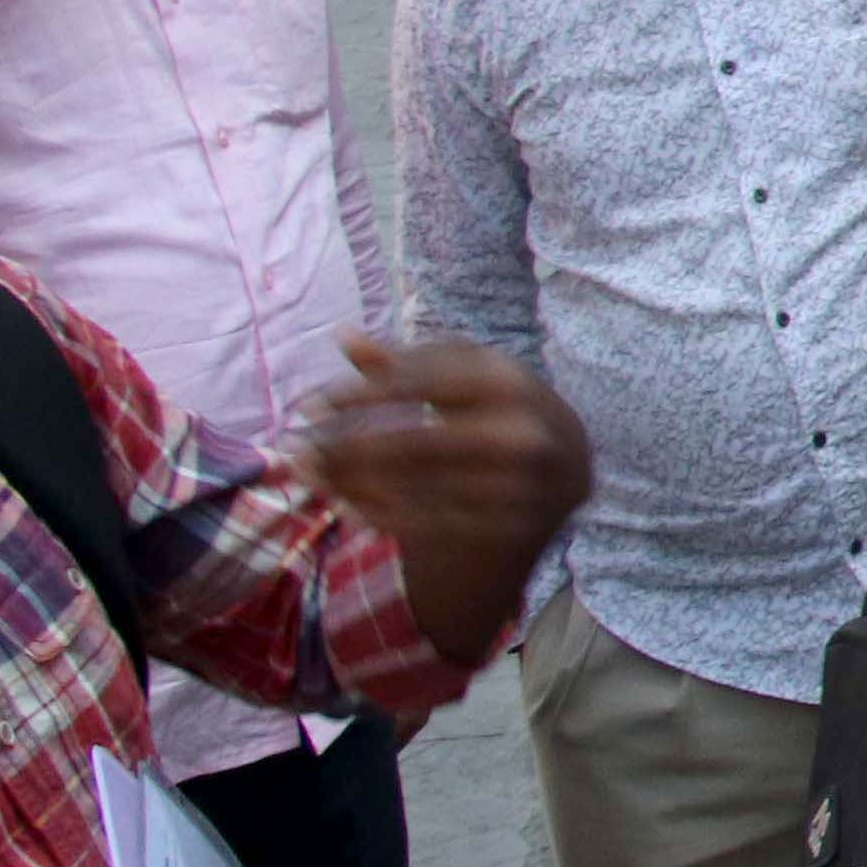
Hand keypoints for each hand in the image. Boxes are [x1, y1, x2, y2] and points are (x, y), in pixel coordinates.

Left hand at [295, 336, 594, 660]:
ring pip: (417, 489)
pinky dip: (383, 515)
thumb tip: (342, 337)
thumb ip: (408, 363)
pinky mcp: (514, 528)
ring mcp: (524, 486)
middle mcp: (525, 433)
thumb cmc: (499, 410)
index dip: (361, 393)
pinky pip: (433, 525)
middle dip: (347, 446)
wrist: (569, 471)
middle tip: (296, 448)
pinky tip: (345, 505)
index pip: (422, 385)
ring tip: (309, 474)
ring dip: (353, 484)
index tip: (311, 403)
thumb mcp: (464, 376)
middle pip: (414, 442)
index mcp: (512, 381)